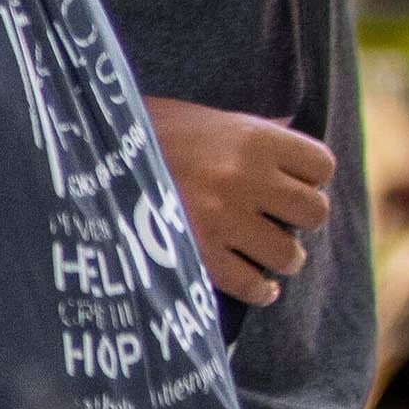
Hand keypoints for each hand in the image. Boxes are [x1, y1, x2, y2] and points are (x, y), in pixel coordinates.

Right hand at [152, 99, 339, 306]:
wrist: (87, 160)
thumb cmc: (146, 135)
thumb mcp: (203, 118)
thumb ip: (250, 130)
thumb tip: (286, 125)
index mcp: (251, 138)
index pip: (321, 165)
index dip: (311, 177)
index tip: (294, 183)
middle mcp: (244, 177)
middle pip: (313, 212)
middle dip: (301, 220)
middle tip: (280, 221)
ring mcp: (222, 219)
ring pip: (288, 253)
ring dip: (283, 258)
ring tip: (268, 255)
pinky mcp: (199, 255)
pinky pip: (252, 285)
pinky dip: (261, 290)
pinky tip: (259, 286)